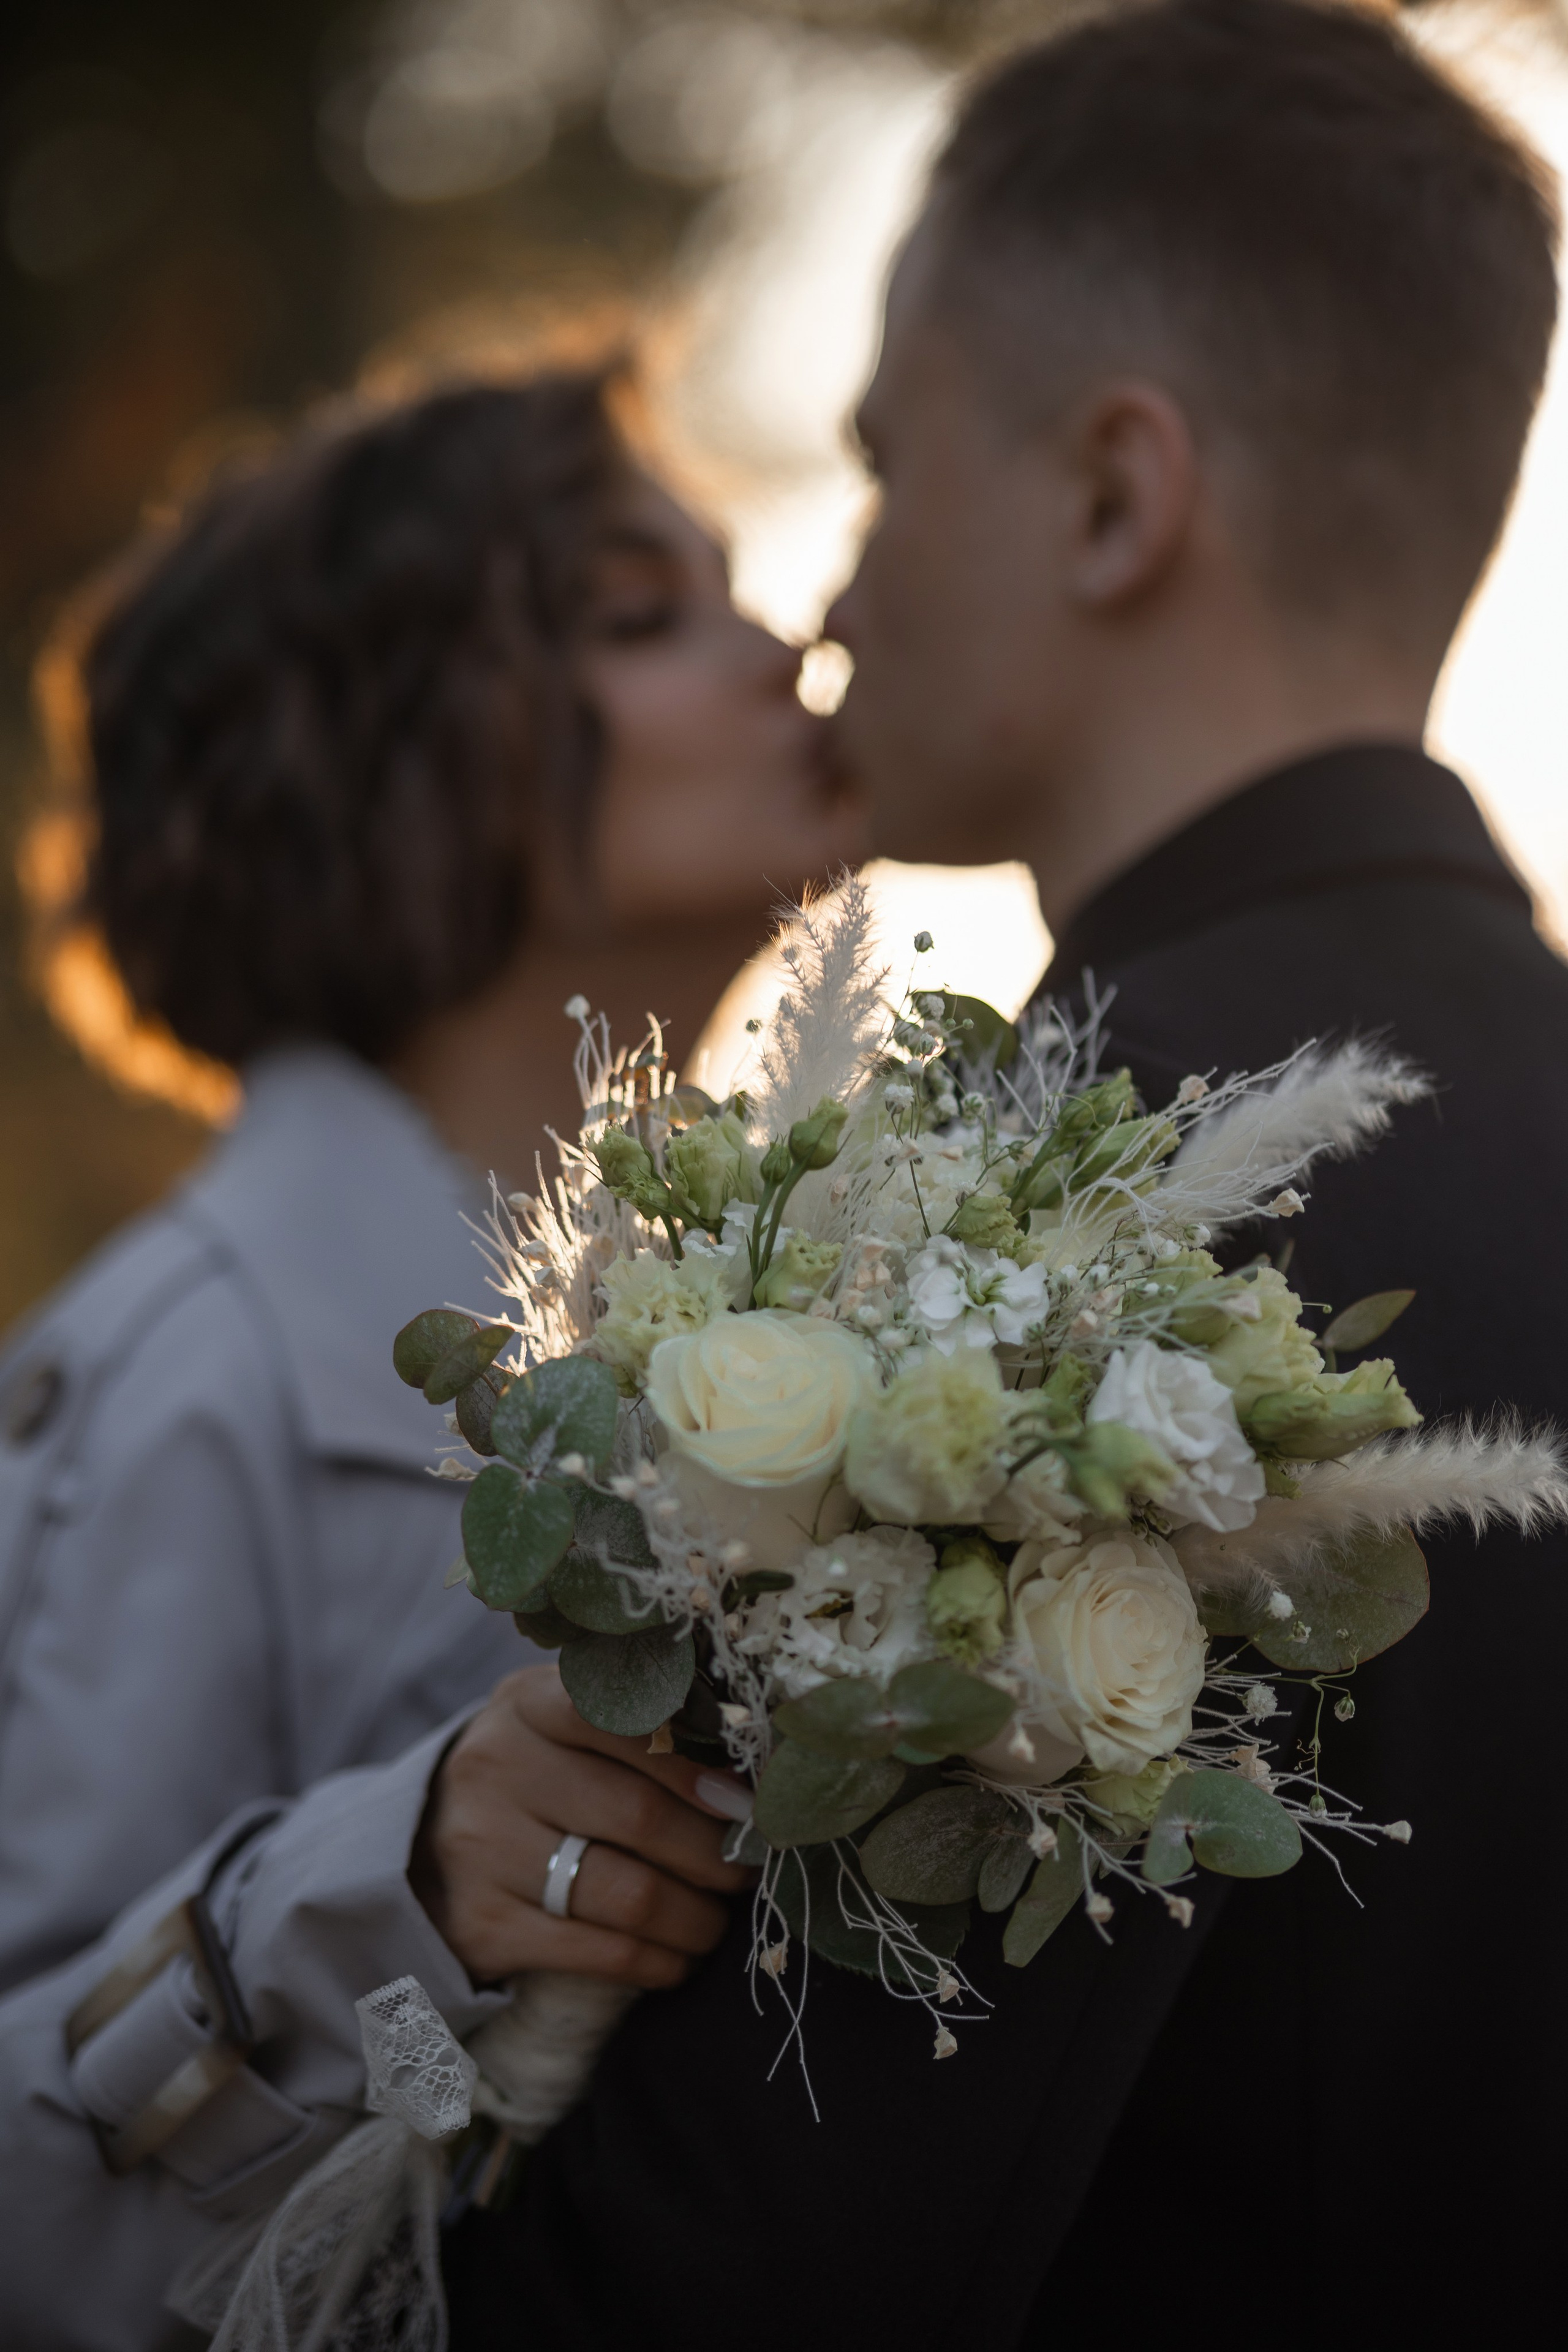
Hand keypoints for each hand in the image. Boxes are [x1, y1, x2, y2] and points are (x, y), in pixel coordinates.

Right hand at [410, 1664, 755, 1990]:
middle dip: (714, 1853)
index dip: (694, 1763)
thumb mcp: (563, 1727)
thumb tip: (748, 1771)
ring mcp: (481, 1849)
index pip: (621, 1719)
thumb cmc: (531, 1776)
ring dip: (695, 1917)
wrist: (421, 1847)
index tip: (745, 1798)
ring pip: (627, 1893)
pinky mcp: (480, 1926)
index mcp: (527, 1703)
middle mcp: (495, 1767)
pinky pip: (598, 1952)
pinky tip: (677, 1958)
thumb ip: (641, 1729)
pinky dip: (656, 1961)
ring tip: (717, 1920)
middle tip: (747, 1869)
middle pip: (638, 1815)